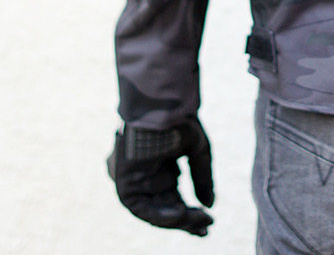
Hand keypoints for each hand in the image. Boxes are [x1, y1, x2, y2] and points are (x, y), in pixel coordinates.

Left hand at [107, 116, 214, 235]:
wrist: (162, 105)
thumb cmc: (179, 122)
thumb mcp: (197, 152)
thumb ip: (202, 179)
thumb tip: (209, 206)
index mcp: (161, 168)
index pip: (175, 199)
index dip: (191, 213)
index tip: (209, 221)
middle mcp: (147, 178)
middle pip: (166, 208)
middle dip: (186, 220)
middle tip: (205, 228)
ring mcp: (135, 182)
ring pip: (154, 211)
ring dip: (177, 220)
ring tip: (199, 223)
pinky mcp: (123, 184)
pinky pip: (141, 208)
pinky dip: (160, 215)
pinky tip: (180, 214)